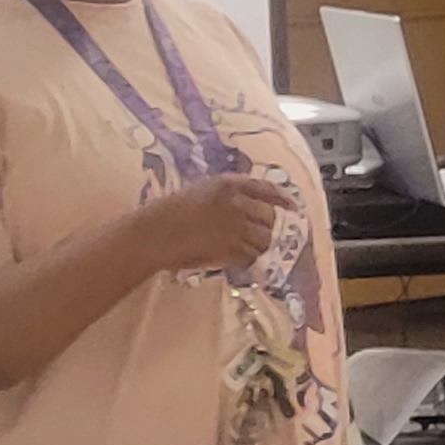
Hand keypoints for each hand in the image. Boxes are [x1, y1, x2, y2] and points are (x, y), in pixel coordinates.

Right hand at [134, 168, 296, 274]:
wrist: (152, 234)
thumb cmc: (166, 213)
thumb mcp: (198, 193)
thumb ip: (225, 197)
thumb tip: (246, 207)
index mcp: (227, 185)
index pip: (265, 188)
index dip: (282, 198)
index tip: (292, 207)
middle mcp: (236, 203)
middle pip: (269, 217)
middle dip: (268, 227)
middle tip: (261, 235)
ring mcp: (236, 227)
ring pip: (264, 239)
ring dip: (259, 246)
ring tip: (245, 249)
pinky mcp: (231, 249)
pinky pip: (251, 256)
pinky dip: (247, 259)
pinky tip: (237, 260)